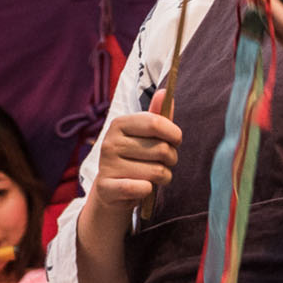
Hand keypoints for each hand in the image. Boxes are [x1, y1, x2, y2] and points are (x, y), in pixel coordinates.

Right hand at [86, 104, 182, 219]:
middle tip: (165, 162)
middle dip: (172, 159)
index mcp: (119, 124)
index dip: (174, 134)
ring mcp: (107, 165)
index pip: (156, 122)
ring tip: (155, 177)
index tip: (176, 141)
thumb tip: (166, 91)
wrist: (111, 191)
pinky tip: (144, 188)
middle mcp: (110, 142)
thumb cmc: (134, 159)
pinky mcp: (107, 188)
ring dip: (164, 177)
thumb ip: (157, 116)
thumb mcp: (145, 136)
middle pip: (162, 149)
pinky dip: (149, 190)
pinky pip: (141, 188)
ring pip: (157, 171)